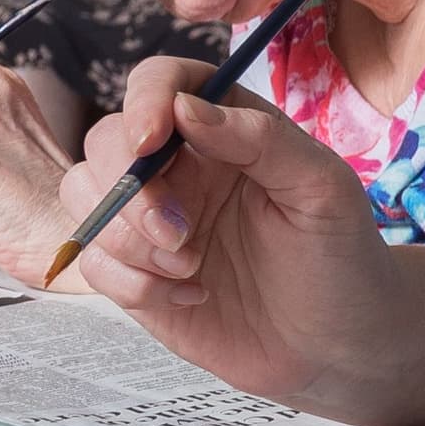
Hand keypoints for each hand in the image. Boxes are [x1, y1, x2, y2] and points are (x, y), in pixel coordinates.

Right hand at [50, 59, 406, 417]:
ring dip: (128, 237)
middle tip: (179, 232)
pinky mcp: (134, 271)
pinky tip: (193, 297)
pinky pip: (91, 260)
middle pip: (107, 141)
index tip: (150, 140)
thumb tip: (187, 106)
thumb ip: (262, 139)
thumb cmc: (340, 255)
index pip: (161, 83)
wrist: (335, 342)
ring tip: (192, 267)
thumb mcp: (321, 190)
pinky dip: (133, 283)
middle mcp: (181, 166)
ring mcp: (152, 219)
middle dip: (131, 189)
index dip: (144, 101)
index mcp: (227, 129)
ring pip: (84, 197)